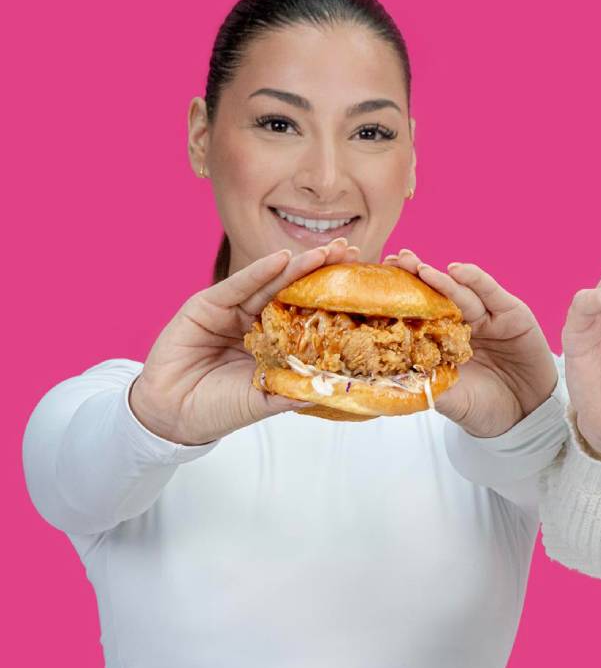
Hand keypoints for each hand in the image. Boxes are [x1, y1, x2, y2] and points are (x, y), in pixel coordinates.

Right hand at [129, 239, 360, 445]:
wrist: (172, 416)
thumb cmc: (219, 408)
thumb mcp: (265, 399)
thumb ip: (295, 389)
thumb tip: (339, 388)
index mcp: (274, 341)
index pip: (307, 313)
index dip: (331, 298)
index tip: (361, 283)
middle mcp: (255, 321)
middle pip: (292, 290)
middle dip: (320, 270)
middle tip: (348, 251)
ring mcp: (232, 311)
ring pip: (269, 283)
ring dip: (296, 265)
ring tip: (323, 252)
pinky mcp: (206, 305)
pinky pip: (236, 286)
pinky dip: (258, 272)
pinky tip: (281, 259)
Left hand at [383, 250, 556, 437]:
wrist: (526, 418)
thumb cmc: (485, 409)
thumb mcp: (451, 401)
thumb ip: (428, 387)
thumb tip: (393, 380)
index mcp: (446, 341)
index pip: (421, 313)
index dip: (402, 297)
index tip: (378, 282)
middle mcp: (466, 324)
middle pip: (439, 294)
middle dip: (417, 276)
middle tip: (397, 260)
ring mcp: (490, 317)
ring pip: (463, 292)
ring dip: (442, 277)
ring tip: (421, 268)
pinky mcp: (514, 314)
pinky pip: (493, 293)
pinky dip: (475, 280)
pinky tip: (457, 270)